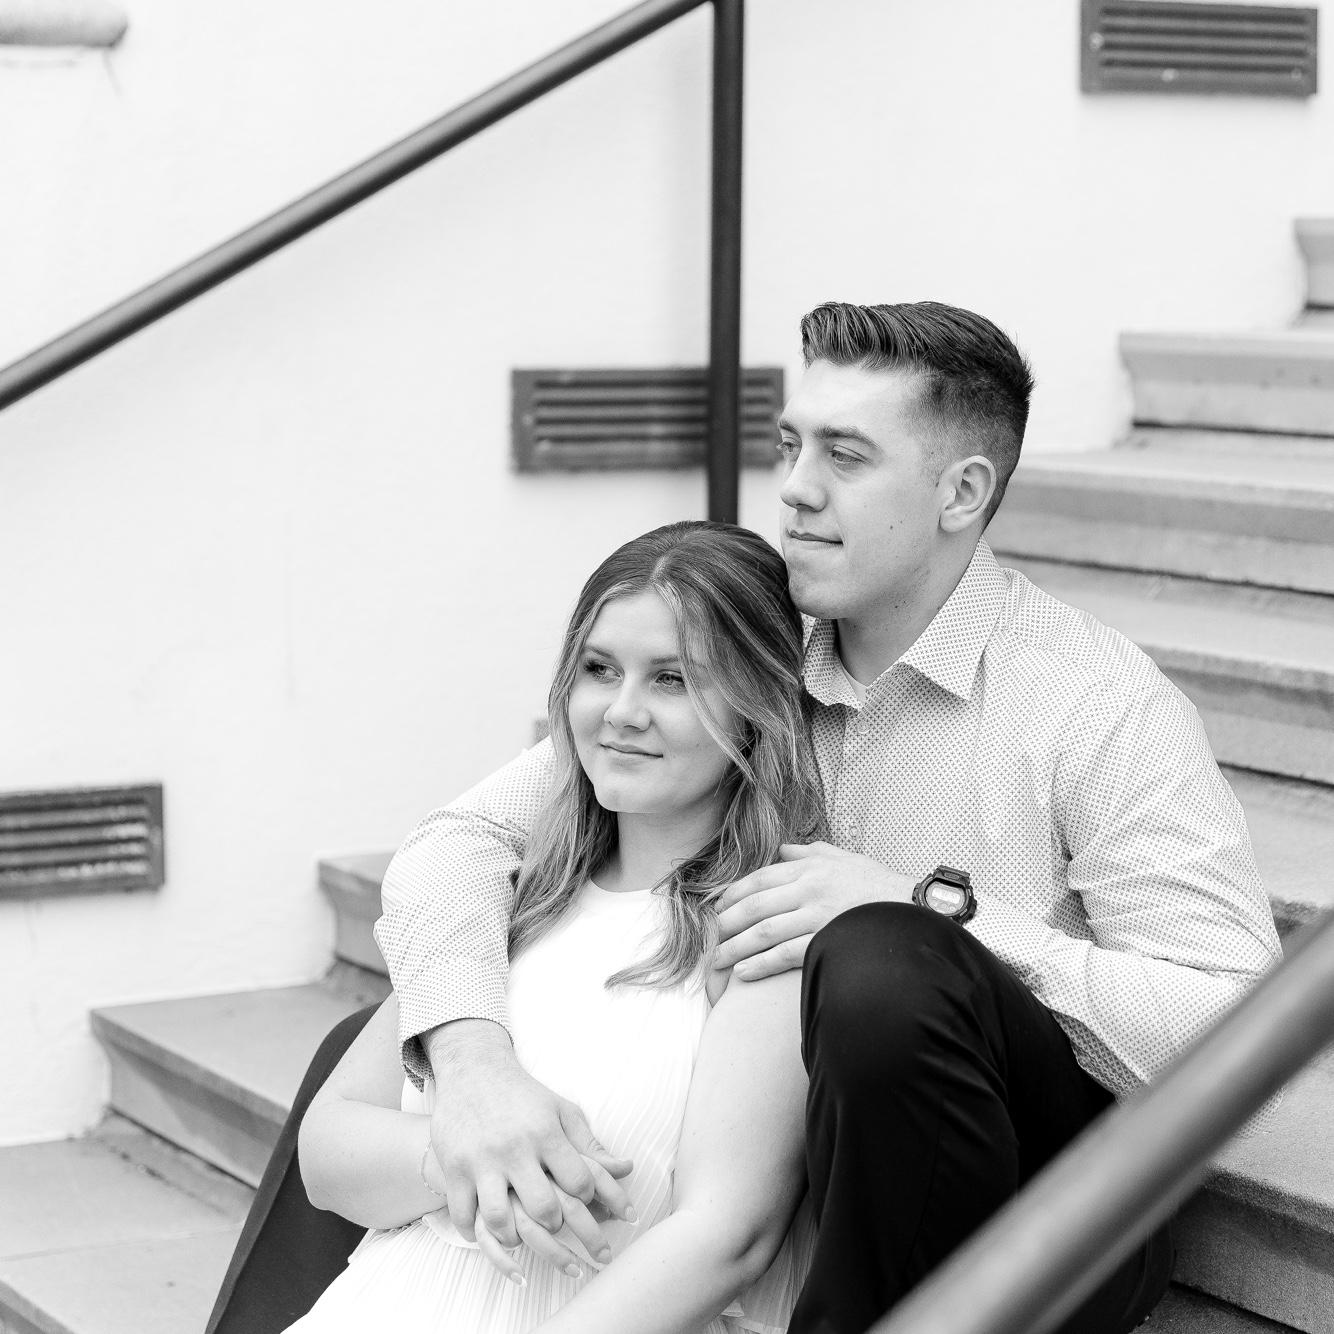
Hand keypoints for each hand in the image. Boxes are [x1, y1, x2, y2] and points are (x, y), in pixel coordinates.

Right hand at [426, 1021, 634, 1251]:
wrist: (473, 1069)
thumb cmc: (525, 1095)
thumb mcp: (561, 1111)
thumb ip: (591, 1144)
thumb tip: (627, 1170)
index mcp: (546, 1133)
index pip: (579, 1182)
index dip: (589, 1199)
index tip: (584, 1200)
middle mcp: (515, 1149)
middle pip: (543, 1207)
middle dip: (554, 1224)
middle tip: (554, 1222)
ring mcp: (481, 1161)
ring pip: (500, 1219)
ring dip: (514, 1236)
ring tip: (520, 1234)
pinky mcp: (454, 1169)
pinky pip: (463, 1216)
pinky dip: (475, 1233)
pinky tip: (486, 1231)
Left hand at [715, 842, 914, 979]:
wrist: (920, 912)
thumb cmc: (883, 888)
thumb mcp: (847, 860)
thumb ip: (812, 853)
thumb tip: (782, 851)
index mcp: (813, 867)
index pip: (761, 878)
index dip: (733, 893)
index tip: (714, 908)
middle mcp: (812, 888)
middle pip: (756, 904)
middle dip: (726, 922)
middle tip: (707, 938)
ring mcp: (820, 915)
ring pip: (765, 930)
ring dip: (735, 946)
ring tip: (716, 960)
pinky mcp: (829, 940)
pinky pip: (786, 954)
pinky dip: (761, 964)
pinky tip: (743, 973)